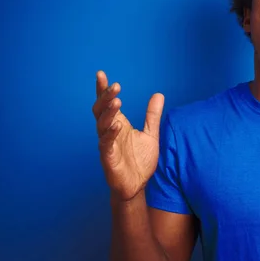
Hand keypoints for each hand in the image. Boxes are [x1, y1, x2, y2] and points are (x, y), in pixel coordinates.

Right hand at [92, 70, 164, 200]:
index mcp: (118, 124)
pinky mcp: (108, 158)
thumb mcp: (151, 134)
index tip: (101, 74)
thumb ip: (152, 115)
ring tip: (117, 101)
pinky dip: (110, 134)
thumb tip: (158, 94)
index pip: (107, 103)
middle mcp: (110, 132)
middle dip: (105, 97)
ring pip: (102, 125)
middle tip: (114, 86)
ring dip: (108, 113)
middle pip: (101, 110)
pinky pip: (106, 144)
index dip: (103, 89)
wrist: (137, 186)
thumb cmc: (140, 161)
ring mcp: (107, 144)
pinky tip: (117, 125)